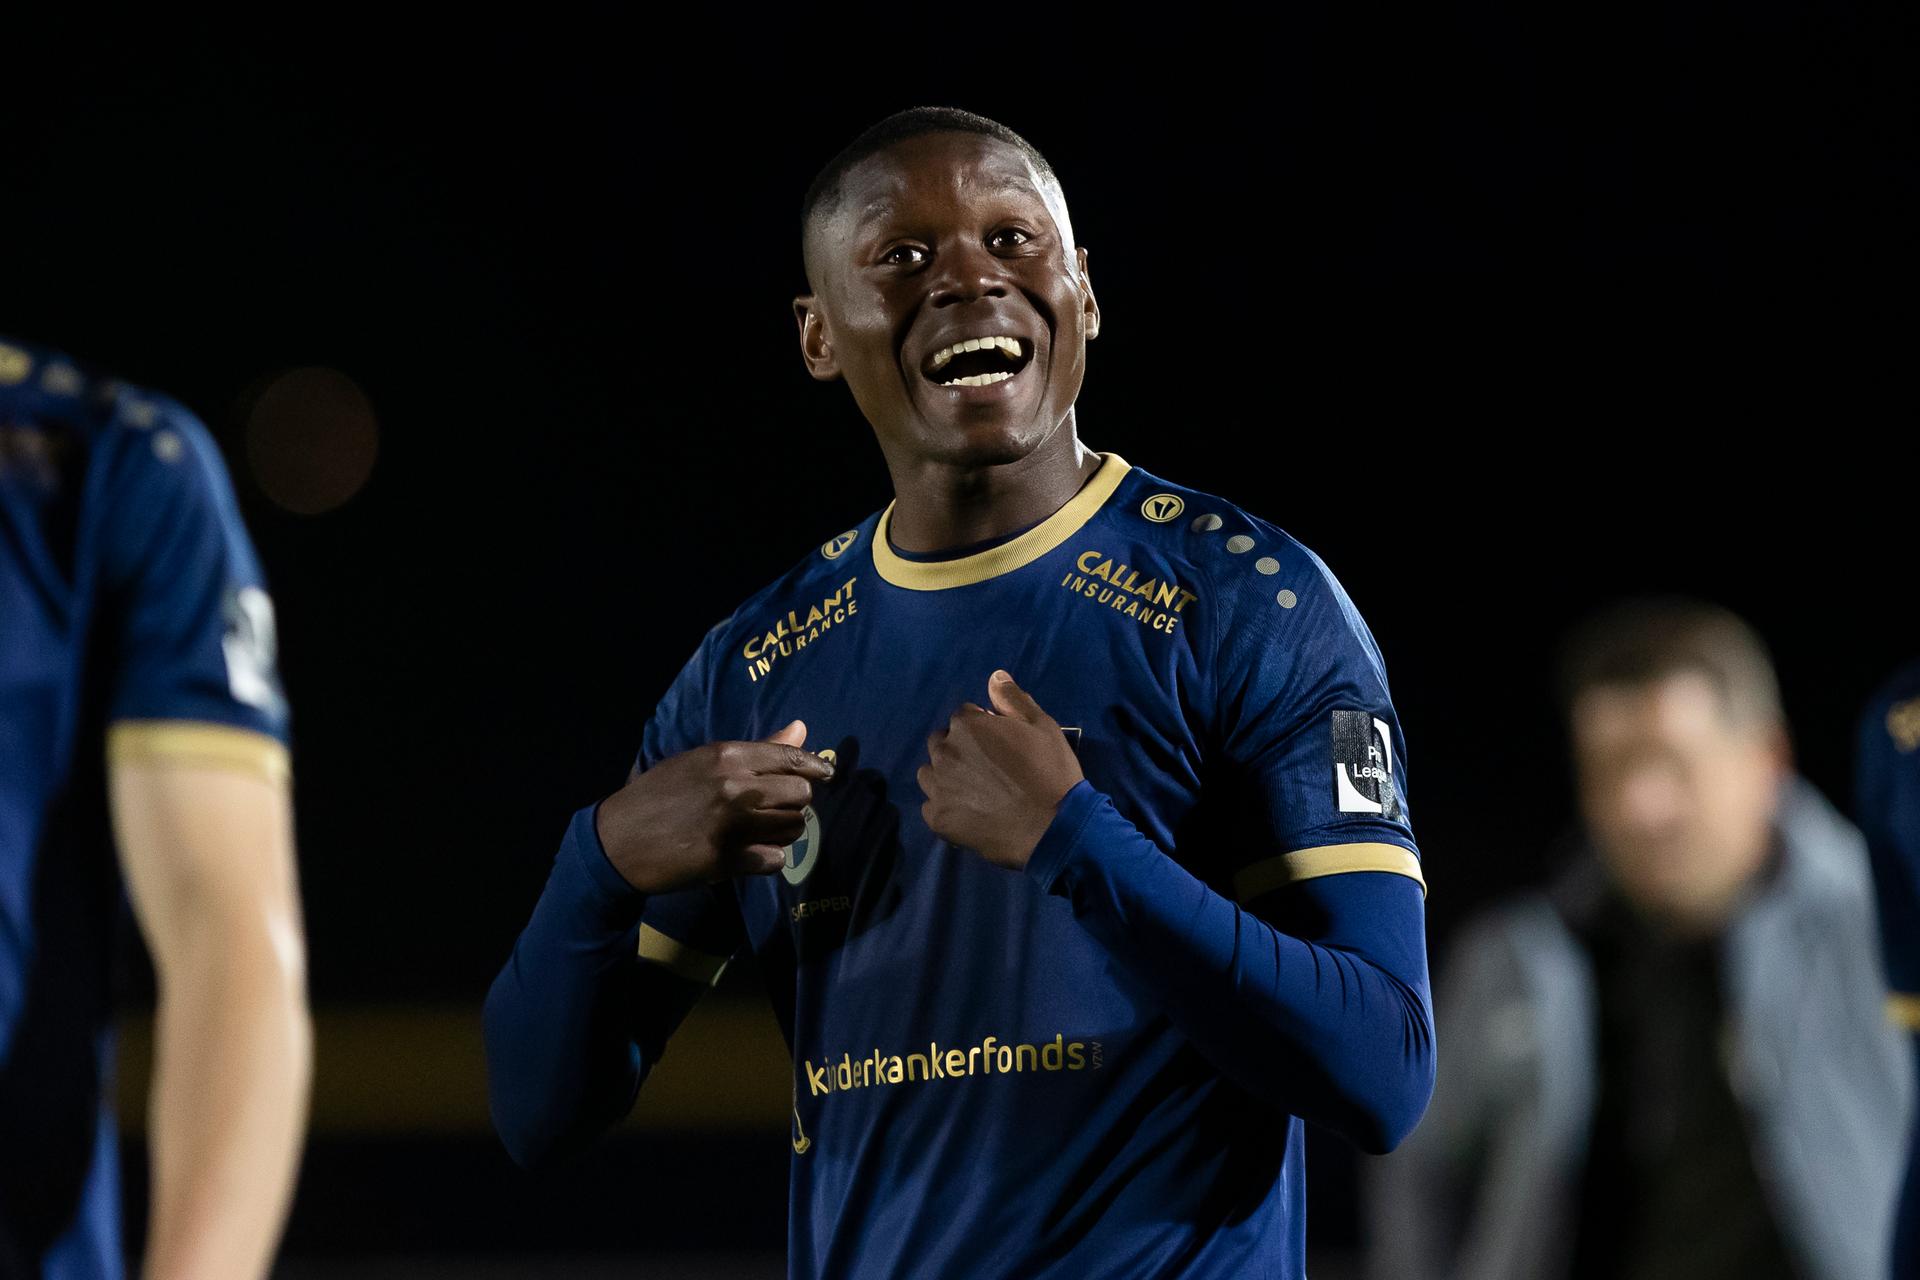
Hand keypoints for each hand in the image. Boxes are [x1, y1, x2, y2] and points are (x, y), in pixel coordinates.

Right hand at [594, 720, 833, 893]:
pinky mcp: (727, 859)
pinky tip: (750, 855)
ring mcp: (732, 824)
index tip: (825, 776)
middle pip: (801, 794)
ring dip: (784, 832)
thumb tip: (802, 728)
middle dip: (795, 803)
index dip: (816, 769)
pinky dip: (767, 859)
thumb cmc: (659, 795)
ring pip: (794, 828)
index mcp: (727, 755)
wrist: (618, 840)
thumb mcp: (702, 762)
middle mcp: (735, 786)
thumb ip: (757, 749)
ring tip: (762, 832)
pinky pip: (775, 859)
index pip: (792, 758)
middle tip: (777, 809)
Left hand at [917, 670, 1084, 870]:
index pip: (964, 716)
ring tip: (973, 792)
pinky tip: (968, 814)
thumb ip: (1013, 699)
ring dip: (945, 776)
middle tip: (988, 769)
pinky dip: (946, 807)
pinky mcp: (937, 818)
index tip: (1001, 745)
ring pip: (930, 773)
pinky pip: (931, 806)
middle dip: (959, 749)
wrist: (1051, 828)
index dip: (983, 728)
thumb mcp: (1043, 726)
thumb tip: (994, 676)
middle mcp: (945, 751)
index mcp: (967, 725)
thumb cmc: (1051, 773)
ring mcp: (938, 786)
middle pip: (942, 742)